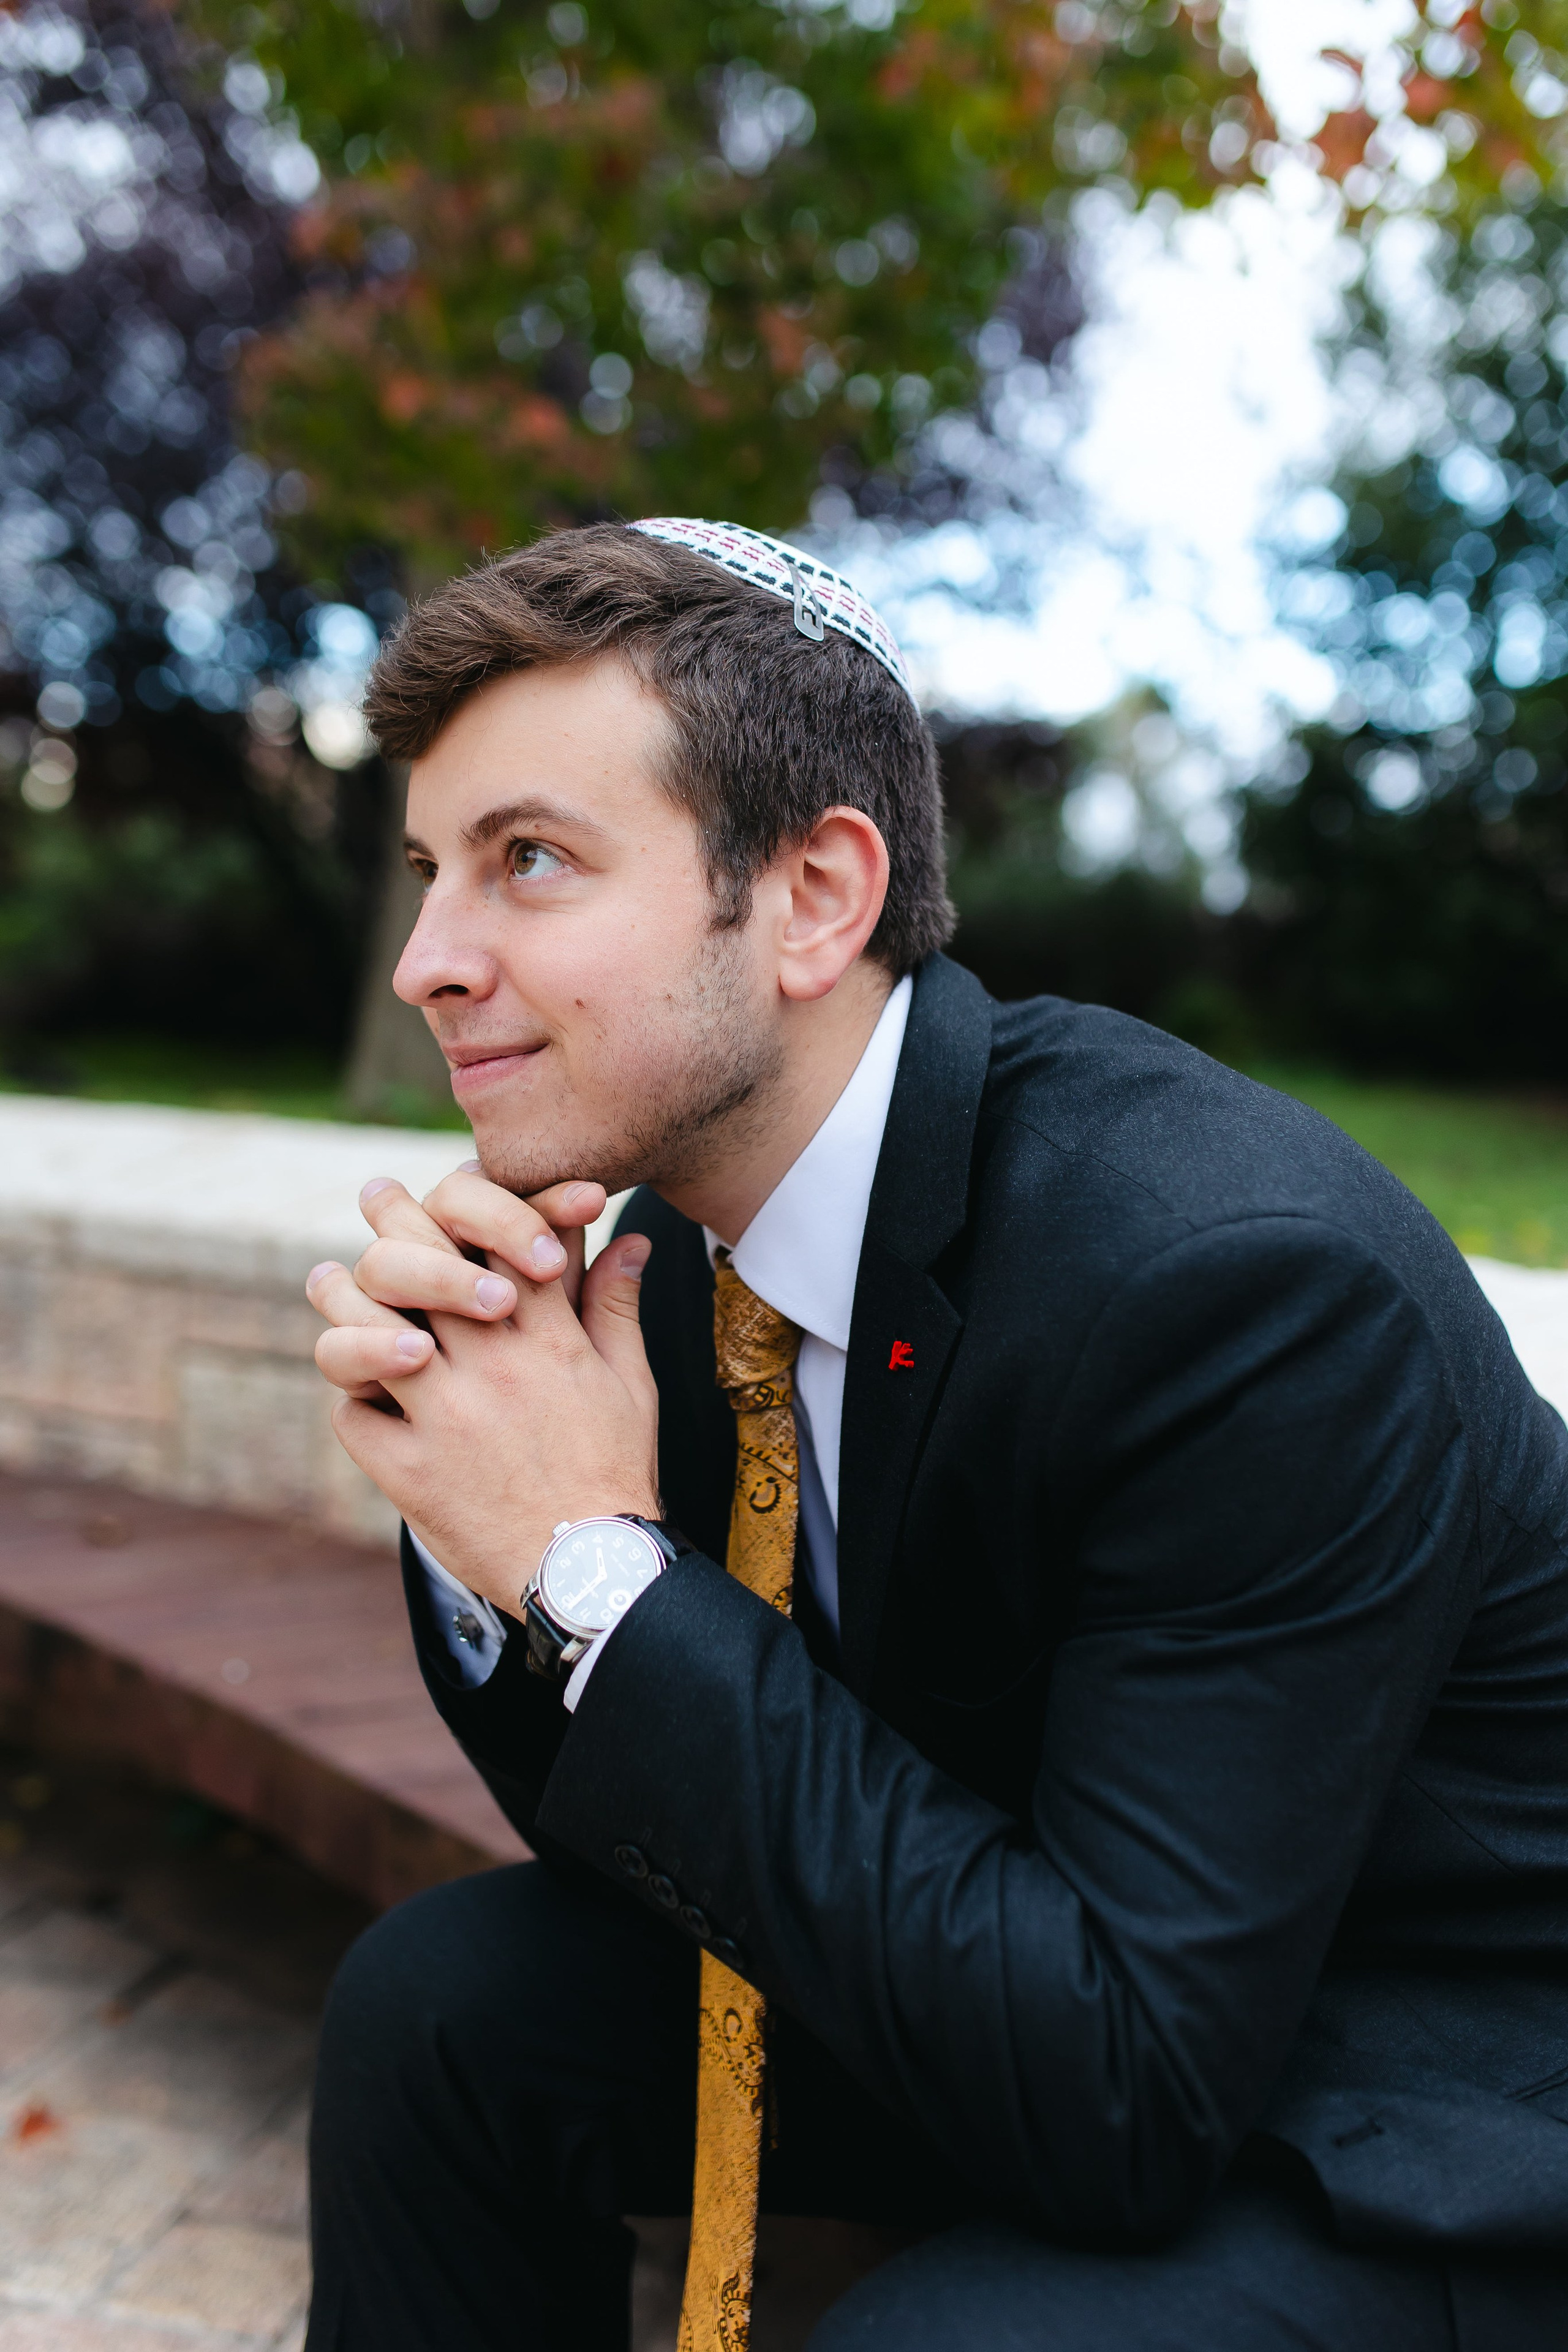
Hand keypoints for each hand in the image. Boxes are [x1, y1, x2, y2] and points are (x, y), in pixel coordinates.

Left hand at [306, 1172, 658, 1614]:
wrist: (592, 1568)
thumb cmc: (616, 1471)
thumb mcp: (633, 1384)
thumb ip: (618, 1308)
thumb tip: (633, 1240)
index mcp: (549, 1340)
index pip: (500, 1239)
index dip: (471, 1199)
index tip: (449, 1180)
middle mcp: (492, 1367)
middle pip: (423, 1265)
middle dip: (395, 1219)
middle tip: (376, 1193)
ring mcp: (446, 1417)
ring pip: (366, 1331)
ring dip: (343, 1300)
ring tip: (328, 1278)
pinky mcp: (411, 1471)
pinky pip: (354, 1415)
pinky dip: (352, 1397)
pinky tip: (358, 1389)